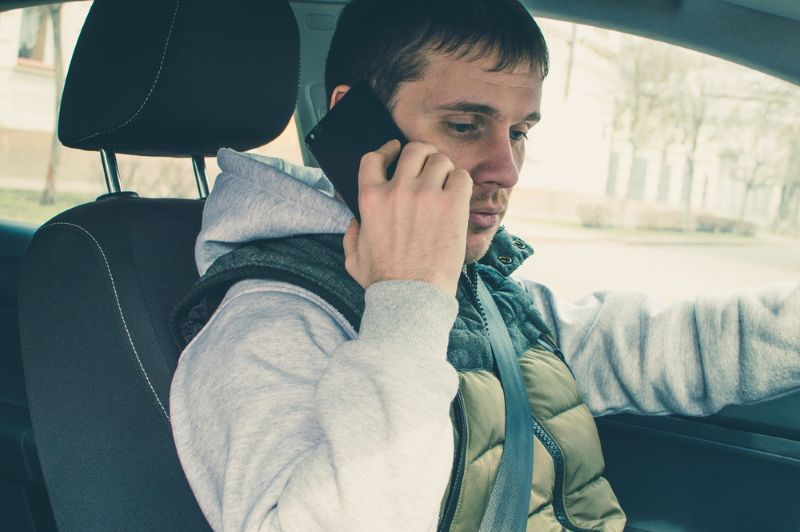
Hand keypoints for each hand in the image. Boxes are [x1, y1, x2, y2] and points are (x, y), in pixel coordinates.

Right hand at [343, 140, 471, 295]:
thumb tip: (356, 221)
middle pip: (414, 150)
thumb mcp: (354, 258)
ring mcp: (426, 195)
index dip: (387, 150)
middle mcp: (397, 190)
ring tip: (446, 186)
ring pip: (440, 160)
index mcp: (370, 199)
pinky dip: (461, 183)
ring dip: (445, 171)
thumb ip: (352, 235)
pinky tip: (458, 197)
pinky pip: (461, 177)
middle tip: (430, 166)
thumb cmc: (384, 282)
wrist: (412, 297)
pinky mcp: (451, 204)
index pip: (374, 157)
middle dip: (423, 155)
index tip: (395, 151)